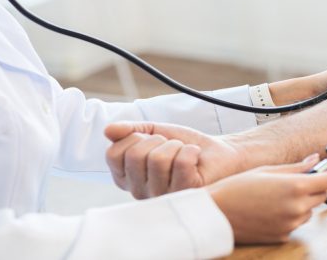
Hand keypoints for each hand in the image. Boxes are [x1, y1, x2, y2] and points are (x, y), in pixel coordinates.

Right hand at [105, 122, 243, 196]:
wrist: (218, 153)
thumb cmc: (184, 145)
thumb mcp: (154, 132)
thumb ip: (131, 130)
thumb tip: (108, 130)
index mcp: (128, 178)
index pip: (113, 154)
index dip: (134, 138)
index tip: (150, 139)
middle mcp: (141, 191)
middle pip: (134, 155)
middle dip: (157, 140)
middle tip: (170, 146)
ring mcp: (162, 196)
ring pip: (157, 159)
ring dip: (175, 146)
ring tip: (183, 152)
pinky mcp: (185, 194)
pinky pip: (180, 163)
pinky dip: (190, 151)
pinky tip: (195, 158)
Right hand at [208, 156, 326, 243]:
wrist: (217, 213)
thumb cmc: (238, 187)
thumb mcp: (268, 170)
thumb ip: (296, 167)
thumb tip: (315, 160)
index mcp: (296, 187)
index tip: (322, 171)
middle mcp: (297, 208)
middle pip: (322, 196)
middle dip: (313, 187)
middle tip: (292, 181)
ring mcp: (291, 225)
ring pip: (308, 211)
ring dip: (301, 203)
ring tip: (275, 196)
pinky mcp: (283, 236)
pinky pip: (295, 224)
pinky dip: (288, 216)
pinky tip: (270, 210)